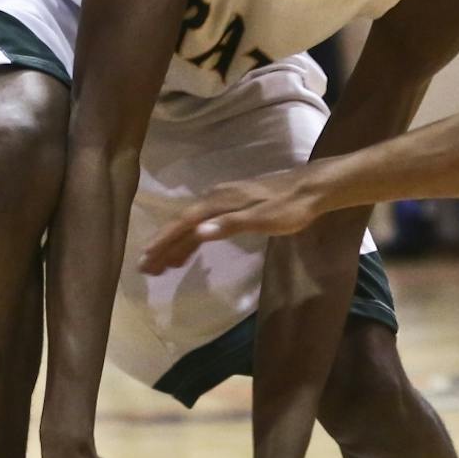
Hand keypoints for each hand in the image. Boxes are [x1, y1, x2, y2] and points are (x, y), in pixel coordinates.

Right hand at [137, 169, 323, 274]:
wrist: (312, 188)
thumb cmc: (291, 206)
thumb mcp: (264, 219)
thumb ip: (231, 225)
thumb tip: (200, 232)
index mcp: (220, 201)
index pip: (184, 223)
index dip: (164, 240)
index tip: (146, 258)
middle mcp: (216, 198)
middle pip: (183, 224)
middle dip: (163, 246)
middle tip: (146, 269)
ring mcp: (224, 200)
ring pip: (193, 224)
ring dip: (176, 244)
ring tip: (162, 266)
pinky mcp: (233, 205)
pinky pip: (205, 223)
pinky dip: (194, 238)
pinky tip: (189, 250)